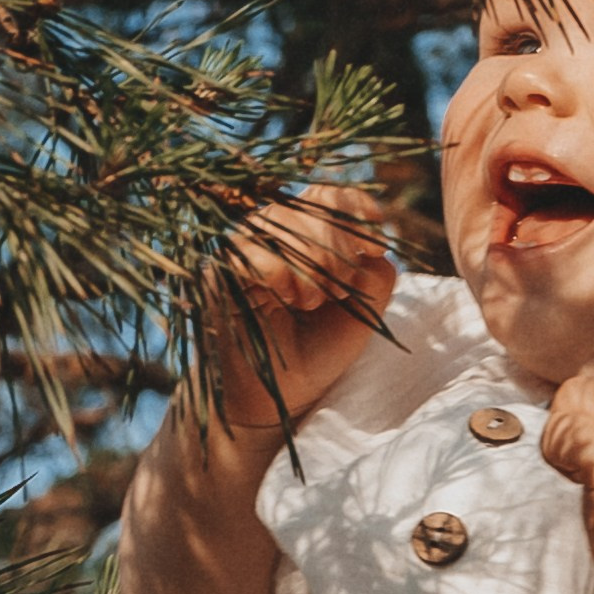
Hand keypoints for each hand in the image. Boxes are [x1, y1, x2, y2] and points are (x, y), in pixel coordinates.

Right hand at [215, 181, 394, 431]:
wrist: (278, 396)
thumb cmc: (318, 351)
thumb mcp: (362, 312)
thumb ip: (375, 274)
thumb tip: (370, 245)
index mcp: (308, 236)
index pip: (329, 196)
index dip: (356, 208)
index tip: (375, 243)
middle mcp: (274, 234)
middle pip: (308, 204)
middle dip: (334, 244)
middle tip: (336, 285)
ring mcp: (244, 248)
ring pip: (277, 221)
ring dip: (307, 261)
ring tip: (311, 299)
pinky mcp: (218, 270)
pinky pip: (247, 248)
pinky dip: (276, 269)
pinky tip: (284, 295)